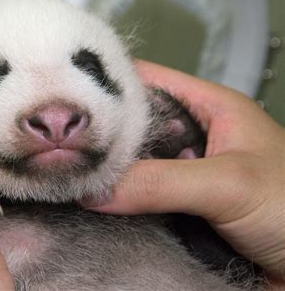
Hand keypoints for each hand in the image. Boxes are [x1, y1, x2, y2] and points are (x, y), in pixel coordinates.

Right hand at [81, 60, 284, 282]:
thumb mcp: (230, 183)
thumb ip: (163, 182)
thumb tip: (98, 189)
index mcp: (210, 108)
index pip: (148, 80)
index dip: (109, 83)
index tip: (67, 93)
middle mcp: (193, 138)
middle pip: (135, 125)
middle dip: (101, 133)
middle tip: (61, 140)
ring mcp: (184, 175)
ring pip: (134, 165)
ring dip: (109, 171)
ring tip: (69, 169)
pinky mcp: (180, 209)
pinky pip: (140, 199)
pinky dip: (119, 202)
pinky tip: (94, 203)